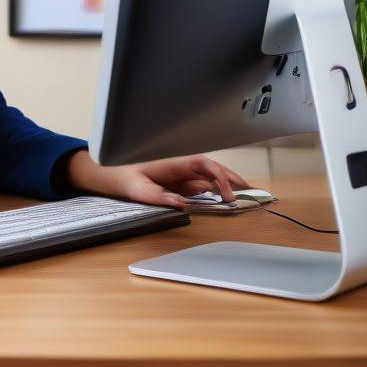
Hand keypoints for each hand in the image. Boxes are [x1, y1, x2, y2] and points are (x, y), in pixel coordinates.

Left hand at [64, 148, 251, 209]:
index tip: (228, 193)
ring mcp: (183, 175)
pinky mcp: (182, 184)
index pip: (203, 163)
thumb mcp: (138, 189)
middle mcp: (181, 166)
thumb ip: (159, 196)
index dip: (219, 175)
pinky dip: (219, 191)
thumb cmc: (125, 178)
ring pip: (211, 177)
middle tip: (252, 193)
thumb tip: (182, 204)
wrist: (113, 176)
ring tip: (250, 195)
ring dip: (230, 184)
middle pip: (213, 168)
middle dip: (233, 178)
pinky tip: (232, 199)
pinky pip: (204, 186)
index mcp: (173, 163)